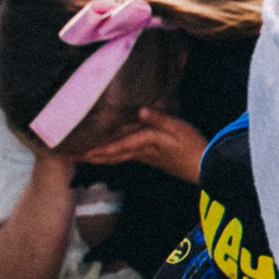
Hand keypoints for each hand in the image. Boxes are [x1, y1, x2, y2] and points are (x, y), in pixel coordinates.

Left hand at [80, 106, 207, 182]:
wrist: (207, 168)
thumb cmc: (195, 147)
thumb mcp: (180, 129)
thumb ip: (161, 119)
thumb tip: (141, 110)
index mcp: (146, 144)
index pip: (115, 146)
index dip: (95, 148)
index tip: (76, 151)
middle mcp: (142, 153)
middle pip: (111, 155)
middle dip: (91, 156)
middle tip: (71, 157)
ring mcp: (147, 157)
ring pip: (118, 157)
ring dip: (101, 156)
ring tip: (86, 155)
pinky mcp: (154, 158)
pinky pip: (127, 156)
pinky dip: (115, 154)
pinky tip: (113, 151)